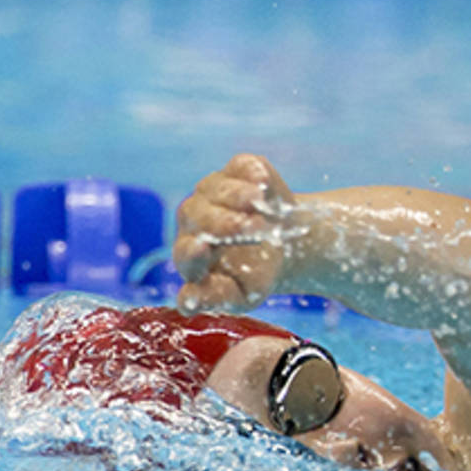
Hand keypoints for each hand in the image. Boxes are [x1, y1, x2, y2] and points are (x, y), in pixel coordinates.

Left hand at [172, 154, 297, 311]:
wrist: (284, 246)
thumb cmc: (256, 275)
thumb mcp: (241, 295)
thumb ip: (215, 298)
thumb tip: (187, 303)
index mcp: (190, 255)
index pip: (185, 254)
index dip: (193, 252)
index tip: (202, 248)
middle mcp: (194, 220)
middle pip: (199, 217)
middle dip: (228, 223)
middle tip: (257, 230)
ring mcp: (212, 191)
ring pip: (216, 189)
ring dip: (238, 197)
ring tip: (260, 206)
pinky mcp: (236, 171)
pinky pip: (240, 167)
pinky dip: (251, 172)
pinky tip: (261, 181)